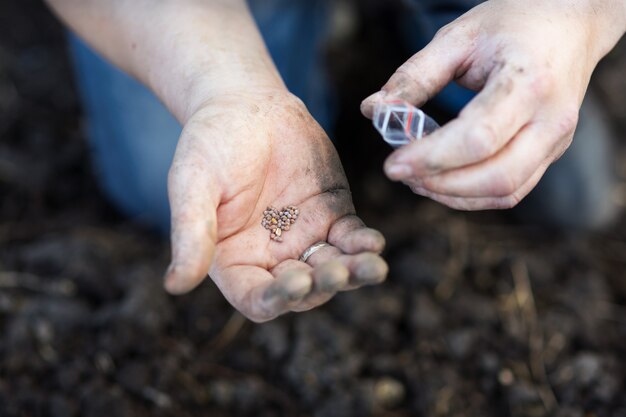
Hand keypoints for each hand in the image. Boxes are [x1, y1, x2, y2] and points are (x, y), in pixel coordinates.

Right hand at [164, 90, 387, 321]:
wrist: (245, 105)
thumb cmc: (209, 144)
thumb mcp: (193, 185)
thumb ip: (192, 234)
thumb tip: (175, 286)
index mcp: (234, 260)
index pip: (256, 297)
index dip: (275, 299)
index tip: (294, 283)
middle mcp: (272, 257)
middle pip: (302, 290)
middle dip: (322, 285)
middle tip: (335, 271)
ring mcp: (305, 237)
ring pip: (333, 267)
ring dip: (353, 272)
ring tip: (373, 267)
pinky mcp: (332, 214)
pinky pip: (351, 237)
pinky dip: (363, 243)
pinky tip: (374, 243)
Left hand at [362, 0, 625, 209]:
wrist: (569, 25)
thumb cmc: (511, 25)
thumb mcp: (458, 37)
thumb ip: (415, 75)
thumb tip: (374, 111)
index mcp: (529, 82)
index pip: (479, 137)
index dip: (431, 158)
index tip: (392, 163)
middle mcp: (552, 119)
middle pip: (496, 177)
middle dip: (439, 185)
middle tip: (399, 172)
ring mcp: (557, 141)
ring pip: (505, 192)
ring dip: (453, 196)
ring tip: (415, 178)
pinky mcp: (551, 153)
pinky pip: (512, 191)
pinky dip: (472, 197)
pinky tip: (440, 183)